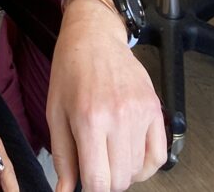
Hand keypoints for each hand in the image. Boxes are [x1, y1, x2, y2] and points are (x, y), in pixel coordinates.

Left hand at [48, 0, 165, 190]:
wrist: (94, 36)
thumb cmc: (71, 70)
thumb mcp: (55, 112)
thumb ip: (62, 156)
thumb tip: (64, 191)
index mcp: (89, 119)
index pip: (98, 181)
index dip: (90, 189)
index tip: (85, 182)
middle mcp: (118, 118)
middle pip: (120, 180)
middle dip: (105, 181)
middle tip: (94, 164)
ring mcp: (141, 114)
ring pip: (138, 171)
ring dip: (123, 171)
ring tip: (108, 152)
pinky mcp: (155, 110)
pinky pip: (158, 156)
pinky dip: (146, 165)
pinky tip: (129, 154)